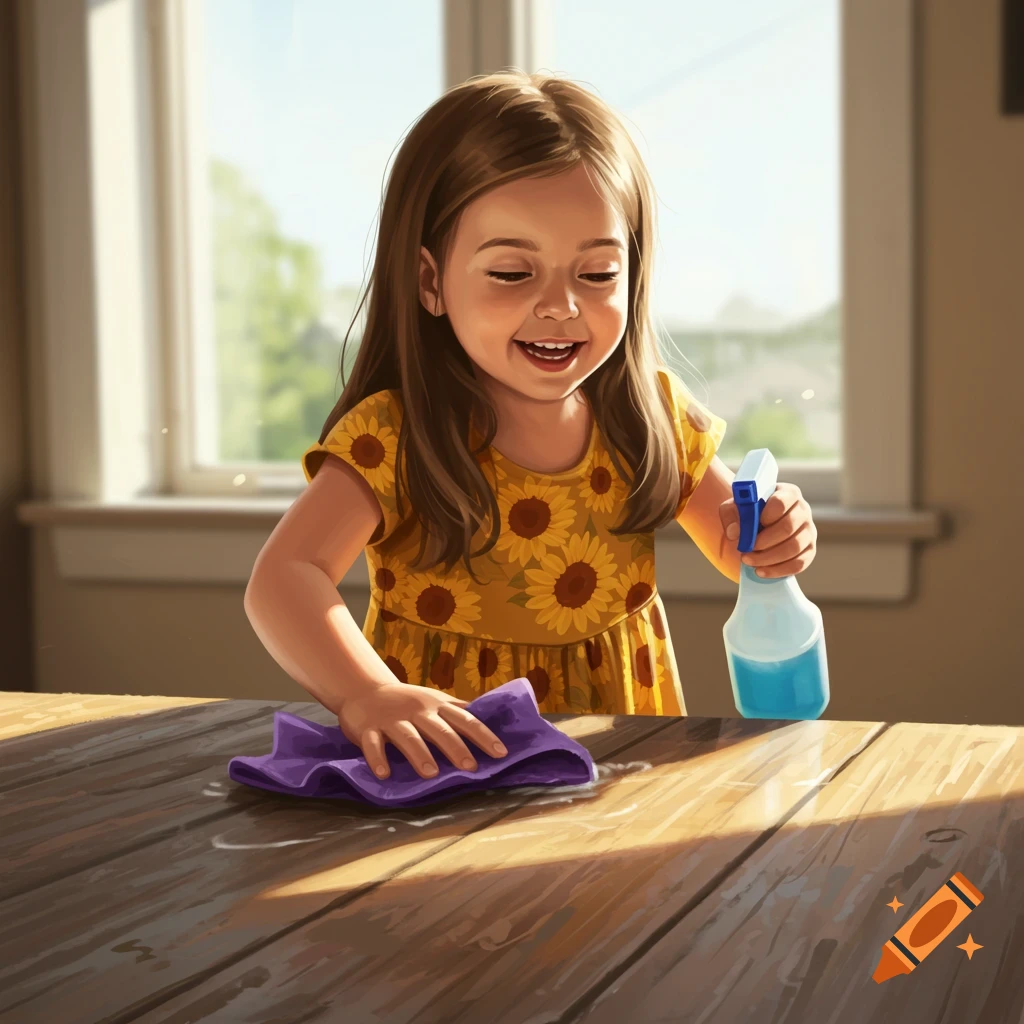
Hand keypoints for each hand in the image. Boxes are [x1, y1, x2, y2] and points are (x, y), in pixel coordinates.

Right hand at [337, 683, 507, 779]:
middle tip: (470, 767)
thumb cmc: (409, 702)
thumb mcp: (435, 701)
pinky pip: (372, 743)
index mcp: (437, 705)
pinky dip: (377, 758)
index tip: (501, 753)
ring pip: (408, 736)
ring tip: (431, 774)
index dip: (483, 735)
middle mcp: (417, 711)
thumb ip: (459, 710)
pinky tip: (384, 773)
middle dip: (455, 747)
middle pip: (439, 729)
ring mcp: (391, 719)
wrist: (365, 690)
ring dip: (420, 754)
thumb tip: (494, 718)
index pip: (465, 719)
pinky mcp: (367, 728)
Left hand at [718, 482, 816, 578]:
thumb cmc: (748, 512)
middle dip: (764, 542)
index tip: (756, 524)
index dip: (768, 515)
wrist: (758, 526)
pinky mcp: (809, 550)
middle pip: (788, 527)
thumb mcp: (735, 507)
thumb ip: (731, 514)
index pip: (782, 502)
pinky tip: (761, 571)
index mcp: (787, 493)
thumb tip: (734, 532)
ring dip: (768, 558)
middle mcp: (802, 510)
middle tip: (745, 550)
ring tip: (748, 561)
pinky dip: (778, 570)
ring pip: (794, 547)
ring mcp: (809, 531)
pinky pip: (799, 563)